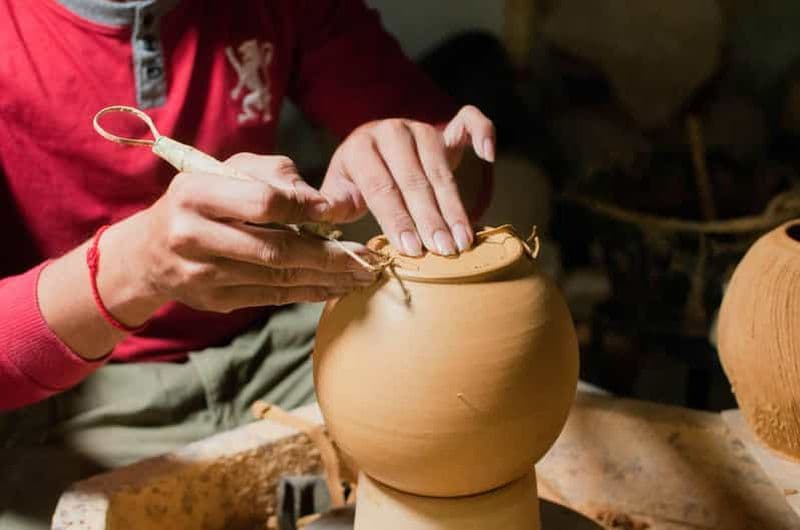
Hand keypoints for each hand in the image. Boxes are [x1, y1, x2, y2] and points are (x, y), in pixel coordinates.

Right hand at [120, 154, 375, 313]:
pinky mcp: (214, 300)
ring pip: (278, 277)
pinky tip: (335, 288)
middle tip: (366, 256)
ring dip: (326, 278)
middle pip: (275, 248)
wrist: (149, 252)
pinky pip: (271, 297)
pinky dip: (308, 293)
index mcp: (195, 193)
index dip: (303, 208)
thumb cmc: (200, 200)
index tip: (334, 214)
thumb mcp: (228, 171)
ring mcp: (202, 274)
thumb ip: (277, 176)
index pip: (262, 202)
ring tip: (361, 275)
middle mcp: (193, 235)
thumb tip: (324, 205)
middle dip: (328, 254)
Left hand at [320, 105, 494, 255]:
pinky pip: (470, 121)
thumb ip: (332, 204)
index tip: (413, 249)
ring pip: (441, 168)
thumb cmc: (357, 180)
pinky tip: (488, 156)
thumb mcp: (340, 192)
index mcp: (361, 147)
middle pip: (414, 181)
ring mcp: (422, 127)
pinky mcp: (446, 126)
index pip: (381, 188)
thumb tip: (321, 214)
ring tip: (463, 239)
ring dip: (454, 206)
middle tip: (444, 250)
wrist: (374, 150)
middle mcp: (392, 132)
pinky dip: (483, 133)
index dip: (398, 219)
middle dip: (430, 219)